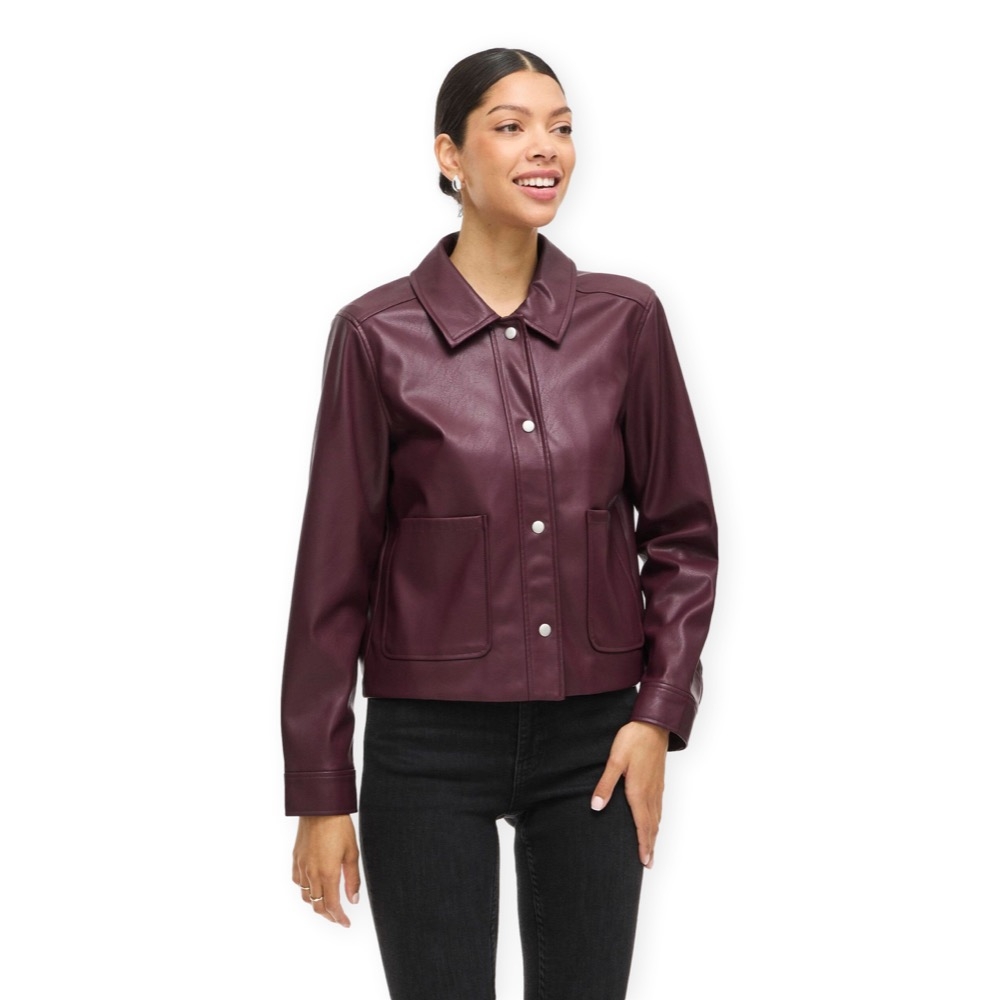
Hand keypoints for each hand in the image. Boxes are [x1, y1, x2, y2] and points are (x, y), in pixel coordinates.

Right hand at [292, 814, 360, 926]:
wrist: (320, 808)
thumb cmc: (339, 827)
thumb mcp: (352, 853)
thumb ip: (352, 879)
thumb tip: (353, 900)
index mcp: (327, 874)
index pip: (331, 906)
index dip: (338, 918)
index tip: (345, 923)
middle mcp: (311, 874)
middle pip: (317, 905)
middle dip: (328, 915)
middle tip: (338, 917)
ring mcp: (301, 866)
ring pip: (305, 896)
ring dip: (316, 904)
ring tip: (326, 903)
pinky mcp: (296, 858)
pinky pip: (297, 882)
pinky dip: (305, 890)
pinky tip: (313, 886)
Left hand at [591, 720, 669, 868]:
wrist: (653, 724)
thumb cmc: (633, 740)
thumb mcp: (615, 760)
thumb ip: (605, 784)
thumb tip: (596, 806)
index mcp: (639, 791)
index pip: (642, 824)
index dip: (643, 844)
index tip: (644, 862)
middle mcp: (650, 793)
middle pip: (652, 825)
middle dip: (650, 845)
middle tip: (649, 863)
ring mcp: (657, 787)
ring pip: (657, 817)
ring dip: (654, 834)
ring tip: (651, 848)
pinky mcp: (658, 780)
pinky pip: (659, 807)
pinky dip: (657, 820)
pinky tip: (654, 821)